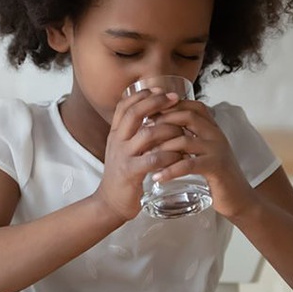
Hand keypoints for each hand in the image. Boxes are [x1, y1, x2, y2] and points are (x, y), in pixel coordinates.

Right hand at [95, 89, 186, 220]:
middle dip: (156, 102)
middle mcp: (117, 141)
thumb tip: (155, 118)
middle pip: (134, 113)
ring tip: (183, 130)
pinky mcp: (131, 172)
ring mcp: (123, 156)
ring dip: (169, 129)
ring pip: (148, 134)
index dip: (142, 94)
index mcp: (115, 134)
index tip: (160, 89)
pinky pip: (154, 159)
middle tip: (174, 99)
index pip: (124, 105)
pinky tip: (181, 155)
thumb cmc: (122, 175)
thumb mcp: (123, 150)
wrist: (109, 202)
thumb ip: (134, 135)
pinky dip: (170, 155)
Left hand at [150, 102, 259, 217]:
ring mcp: (217, 150)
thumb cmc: (215, 175)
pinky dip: (170, 170)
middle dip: (162, 121)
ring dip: (161, 147)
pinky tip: (157, 176)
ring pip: (185, 140)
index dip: (170, 106)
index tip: (149, 112)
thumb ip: (188, 139)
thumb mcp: (202, 152)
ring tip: (144, 154)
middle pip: (187, 116)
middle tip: (142, 130)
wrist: (239, 199)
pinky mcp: (216, 168)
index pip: (192, 106)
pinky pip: (189, 165)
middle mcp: (216, 134)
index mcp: (212, 128)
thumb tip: (158, 129)